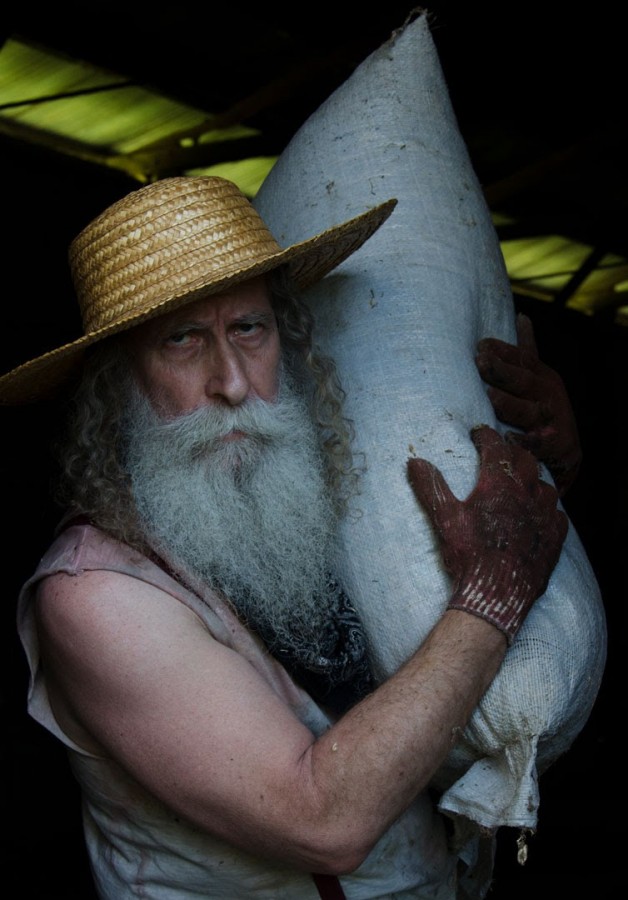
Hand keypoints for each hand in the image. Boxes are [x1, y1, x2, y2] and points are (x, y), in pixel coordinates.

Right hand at [407, 425, 567, 642]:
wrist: (496, 595)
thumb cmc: (468, 555)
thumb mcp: (444, 518)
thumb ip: (430, 486)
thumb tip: (413, 461)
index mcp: (499, 485)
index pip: (496, 448)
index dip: (486, 436)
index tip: (479, 432)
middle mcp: (527, 494)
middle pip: (526, 460)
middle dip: (513, 451)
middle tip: (502, 450)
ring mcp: (544, 517)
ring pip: (546, 486)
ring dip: (534, 479)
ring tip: (523, 481)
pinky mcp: (554, 539)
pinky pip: (557, 515)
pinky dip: (548, 509)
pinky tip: (541, 514)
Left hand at [475, 313, 580, 495]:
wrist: (566, 453)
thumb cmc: (543, 408)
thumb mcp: (538, 378)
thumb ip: (527, 351)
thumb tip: (522, 317)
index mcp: (542, 376)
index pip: (521, 359)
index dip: (501, 352)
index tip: (480, 346)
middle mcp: (548, 395)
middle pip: (523, 381)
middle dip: (502, 371)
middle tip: (480, 362)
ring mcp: (552, 420)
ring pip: (529, 411)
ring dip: (509, 403)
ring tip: (490, 396)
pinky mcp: (555, 446)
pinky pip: (538, 445)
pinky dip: (525, 442)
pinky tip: (509, 438)